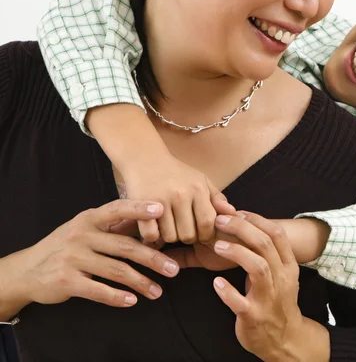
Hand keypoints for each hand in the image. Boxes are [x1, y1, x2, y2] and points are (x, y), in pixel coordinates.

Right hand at [20, 199, 180, 307]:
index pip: (118, 209)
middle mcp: (81, 235)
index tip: (161, 210)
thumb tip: (150, 220)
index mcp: (89, 218)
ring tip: (158, 291)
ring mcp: (73, 258)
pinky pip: (98, 290)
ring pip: (116, 270)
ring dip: (141, 282)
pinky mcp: (66, 281)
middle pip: (125, 246)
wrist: (27, 269)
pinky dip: (117, 297)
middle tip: (174, 269)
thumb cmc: (67, 244)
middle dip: (153, 258)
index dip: (139, 208)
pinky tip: (132, 300)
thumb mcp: (87, 228)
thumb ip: (115, 225)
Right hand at [122, 153, 235, 244]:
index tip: (202, 235)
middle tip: (183, 230)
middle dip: (188, 238)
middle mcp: (181, 194)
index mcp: (198, 188)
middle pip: (189, 234)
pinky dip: (153, 236)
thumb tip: (232, 213)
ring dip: (170, 237)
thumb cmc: (177, 173)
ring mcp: (161, 201)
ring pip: (170, 237)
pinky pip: (151, 235)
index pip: (208, 222)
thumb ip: (217, 197)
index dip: (206, 234)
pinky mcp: (141, 206)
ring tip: (169, 226)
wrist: (146, 158)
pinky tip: (155, 227)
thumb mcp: (201, 180)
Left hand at [209, 211, 305, 360]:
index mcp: (288, 266)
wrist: (285, 339)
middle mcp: (281, 279)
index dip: (257, 219)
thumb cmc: (277, 300)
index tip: (238, 212)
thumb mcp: (281, 274)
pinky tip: (216, 283)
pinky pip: (240, 302)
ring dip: (236, 253)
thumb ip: (268, 253)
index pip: (277, 234)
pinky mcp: (253, 317)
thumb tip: (247, 225)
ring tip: (217, 246)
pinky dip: (227, 291)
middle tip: (220, 221)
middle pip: (265, 245)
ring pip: (258, 268)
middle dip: (242, 229)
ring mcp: (268, 298)